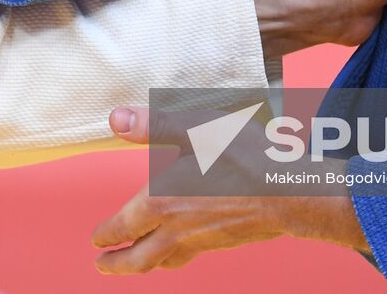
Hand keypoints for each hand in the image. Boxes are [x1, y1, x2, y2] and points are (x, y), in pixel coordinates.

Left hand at [94, 106, 365, 272]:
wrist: (292, 192)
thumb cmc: (244, 156)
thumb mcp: (197, 129)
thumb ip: (156, 125)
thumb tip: (115, 120)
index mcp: (161, 203)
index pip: (122, 227)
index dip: (105, 235)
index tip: (95, 241)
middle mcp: (177, 229)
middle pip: (138, 258)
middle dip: (117, 264)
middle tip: (101, 265)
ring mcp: (202, 240)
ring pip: (164, 262)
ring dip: (142, 265)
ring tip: (132, 265)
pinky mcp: (224, 242)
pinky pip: (188, 256)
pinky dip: (172, 259)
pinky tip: (178, 252)